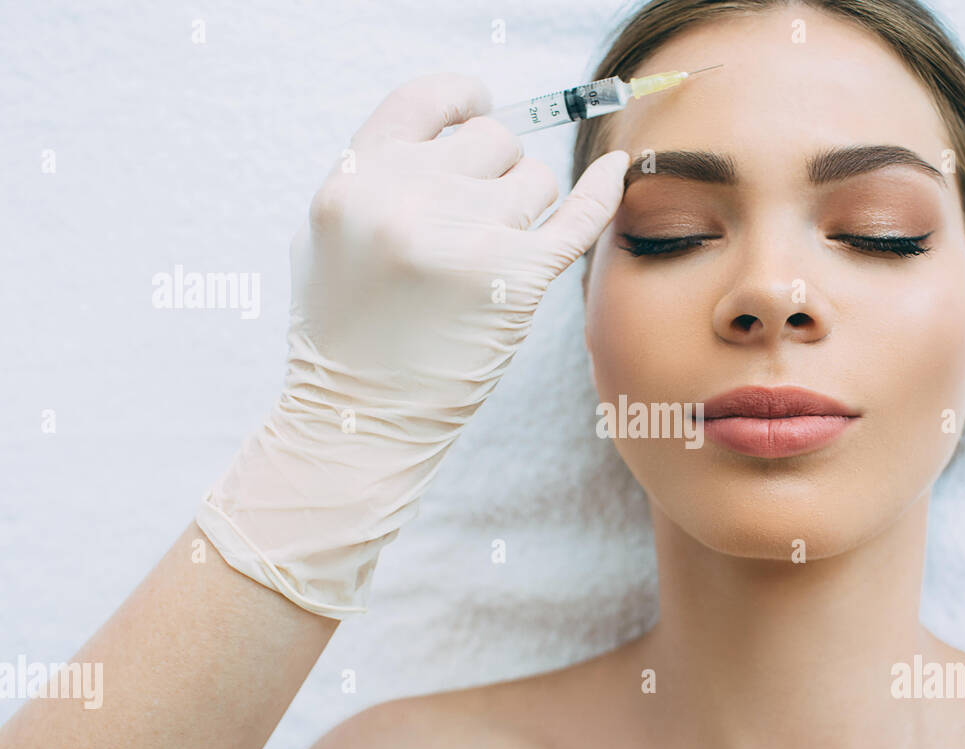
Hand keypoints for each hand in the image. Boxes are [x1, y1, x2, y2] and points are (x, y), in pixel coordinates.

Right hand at [196, 72, 629, 617]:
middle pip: (492, 140)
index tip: (481, 107)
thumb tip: (453, 133)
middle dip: (495, 174)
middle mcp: (409, 196)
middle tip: (477, 228)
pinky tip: (618, 170)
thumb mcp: (333, 237)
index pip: (428, 99)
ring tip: (489, 263)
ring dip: (526, 211)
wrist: (359, 419)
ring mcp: (465, 236)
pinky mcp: (514, 279)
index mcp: (357, 178)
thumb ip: (383, 178)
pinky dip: (603, 190)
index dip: (463, 99)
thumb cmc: (346, 334)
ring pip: (534, 178)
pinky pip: (578, 214)